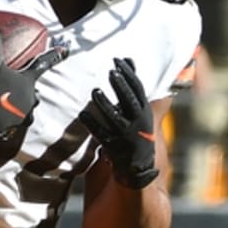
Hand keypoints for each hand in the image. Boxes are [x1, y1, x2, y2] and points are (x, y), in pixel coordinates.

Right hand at [0, 25, 66, 140]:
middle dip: (26, 88)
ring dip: (17, 104)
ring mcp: (20, 118)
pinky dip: (5, 117)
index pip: (42, 64)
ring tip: (5, 100)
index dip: (54, 55)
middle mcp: (29, 101)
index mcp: (27, 83)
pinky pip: (10, 121)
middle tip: (13, 84)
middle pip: (32, 92)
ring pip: (24, 109)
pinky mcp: (9, 130)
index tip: (67, 50)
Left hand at [80, 57, 157, 187]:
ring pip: (115, 118)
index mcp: (144, 112)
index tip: (118, 61)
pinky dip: (91, 124)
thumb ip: (132, 86)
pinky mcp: (113, 147)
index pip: (138, 89)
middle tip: (111, 72)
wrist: (138, 166)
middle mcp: (137, 123)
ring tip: (95, 91)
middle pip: (129, 101)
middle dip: (121, 86)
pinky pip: (101, 134)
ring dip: (105, 104)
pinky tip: (82, 114)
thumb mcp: (139, 109)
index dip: (129, 74)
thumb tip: (130, 61)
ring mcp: (125, 136)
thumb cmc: (136, 131)